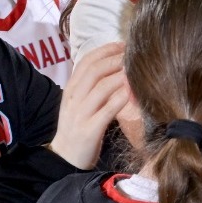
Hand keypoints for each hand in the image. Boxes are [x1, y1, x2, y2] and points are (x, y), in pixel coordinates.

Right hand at [50, 42, 130, 167]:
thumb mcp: (81, 102)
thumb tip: (115, 67)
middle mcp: (74, 98)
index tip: (123, 45)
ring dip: (120, 76)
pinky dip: (121, 99)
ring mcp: (80, 114)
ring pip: (101, 87)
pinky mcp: (89, 130)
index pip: (86, 61)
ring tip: (135, 71)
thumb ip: (93, 86)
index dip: (105, 50)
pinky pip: (107, 111)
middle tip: (132, 55)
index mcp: (71, 89)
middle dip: (115, 60)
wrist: (66, 157)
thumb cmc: (79, 126)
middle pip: (94, 70)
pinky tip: (132, 94)